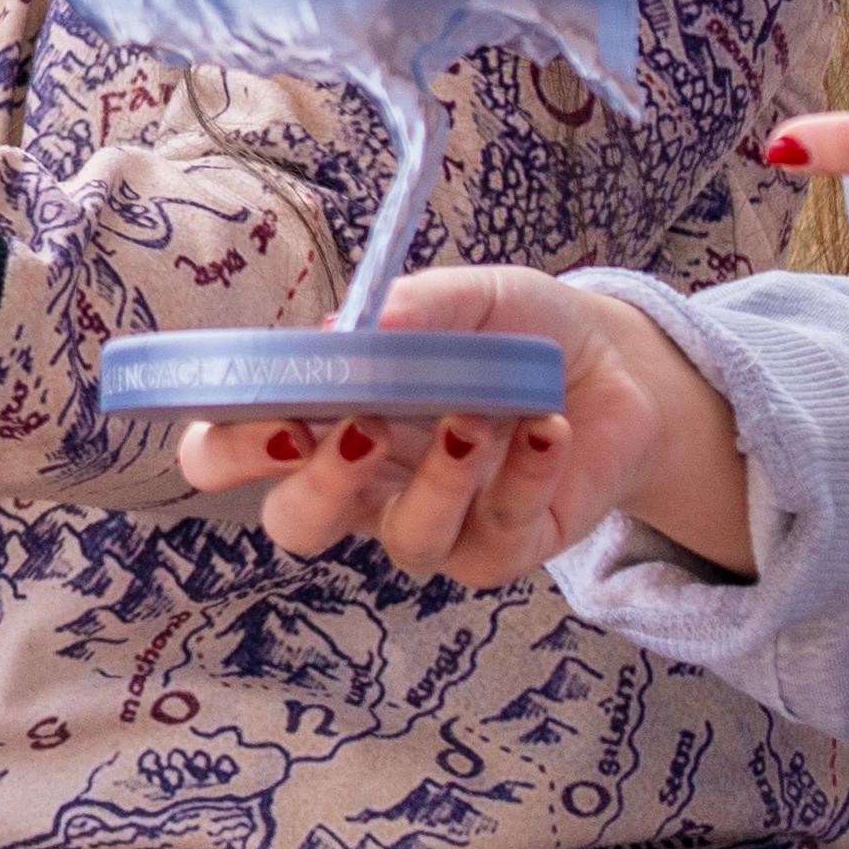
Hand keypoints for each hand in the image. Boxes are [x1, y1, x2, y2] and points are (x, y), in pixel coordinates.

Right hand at [218, 269, 754, 582]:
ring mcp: (433, 526)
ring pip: (406, 540)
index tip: (280, 412)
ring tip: (473, 417)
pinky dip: (522, 477)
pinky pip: (497, 537)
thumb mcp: (472, 297)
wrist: (618, 367)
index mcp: (324, 420)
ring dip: (438, 479)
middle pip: (296, 523)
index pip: (232, 453)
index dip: (230, 449)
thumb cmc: (515, 331)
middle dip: (317, 486)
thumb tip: (360, 324)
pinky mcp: (503, 551)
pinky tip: (546, 426)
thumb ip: (418, 306)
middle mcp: (364, 485)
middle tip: (360, 428)